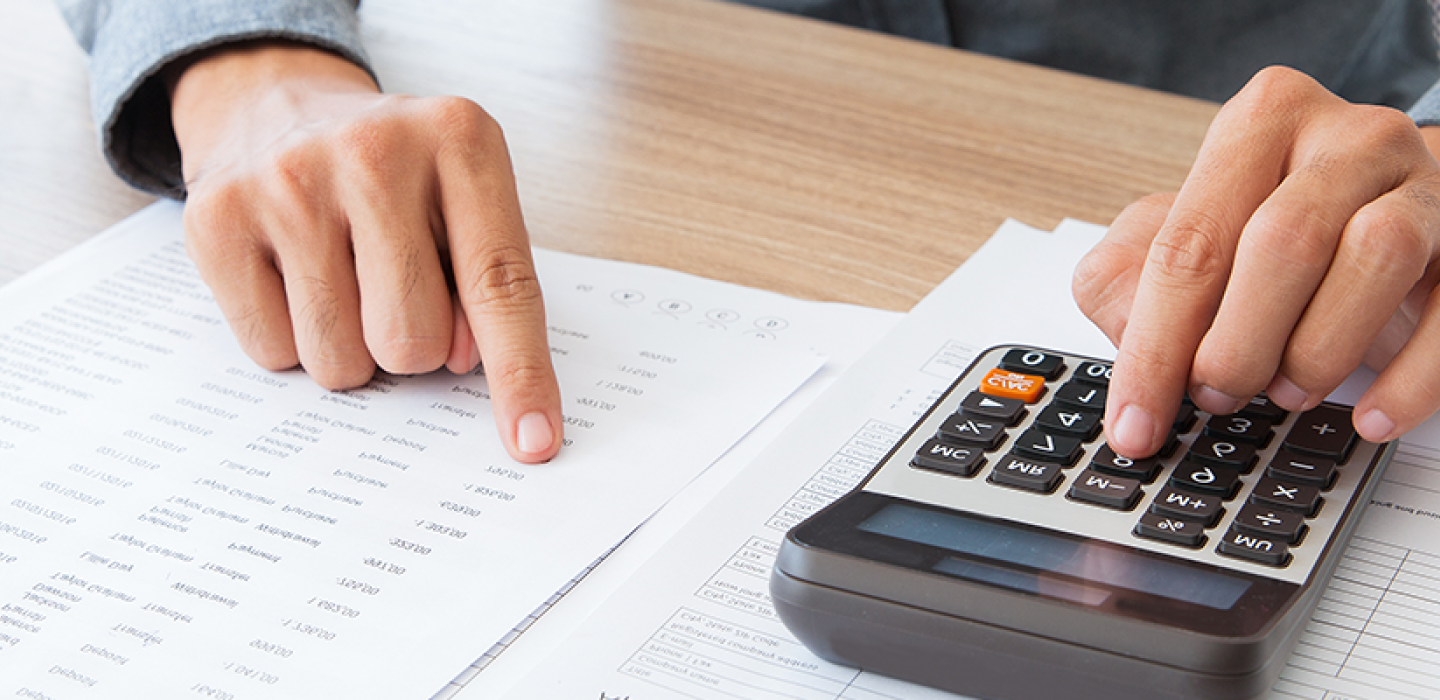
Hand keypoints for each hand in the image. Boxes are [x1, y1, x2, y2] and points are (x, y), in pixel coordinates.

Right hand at [169, 41, 561, 462]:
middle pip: (410, 340)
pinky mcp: (215, 217)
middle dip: (411, 348)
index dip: (520, 373)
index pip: (502, 284)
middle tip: (393, 291)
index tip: (533, 442)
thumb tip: (461, 364)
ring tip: (342, 277)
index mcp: (460, 139)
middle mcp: (375, 151)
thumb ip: (486, 283)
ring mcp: (288, 180)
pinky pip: (271, 352)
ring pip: (338, 360)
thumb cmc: (393, 172)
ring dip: (349, 349)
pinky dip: (289, 337)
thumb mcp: (464, 201)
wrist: (277, 102)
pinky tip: (291, 274)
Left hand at [1073, 66, 1439, 457]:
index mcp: (1260, 123)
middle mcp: (1346, 138)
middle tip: (1217, 395)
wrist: (1382, 202)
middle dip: (1238, 344)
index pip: (1189, 242)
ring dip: (1320, 350)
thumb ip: (1126, 278)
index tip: (1135, 424)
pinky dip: (1411, 378)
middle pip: (1284, 240)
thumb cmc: (1266, 224)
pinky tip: (1369, 416)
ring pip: (1379, 254)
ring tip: (1286, 391)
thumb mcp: (1177, 232)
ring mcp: (1423, 182)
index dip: (1154, 346)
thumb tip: (1131, 348)